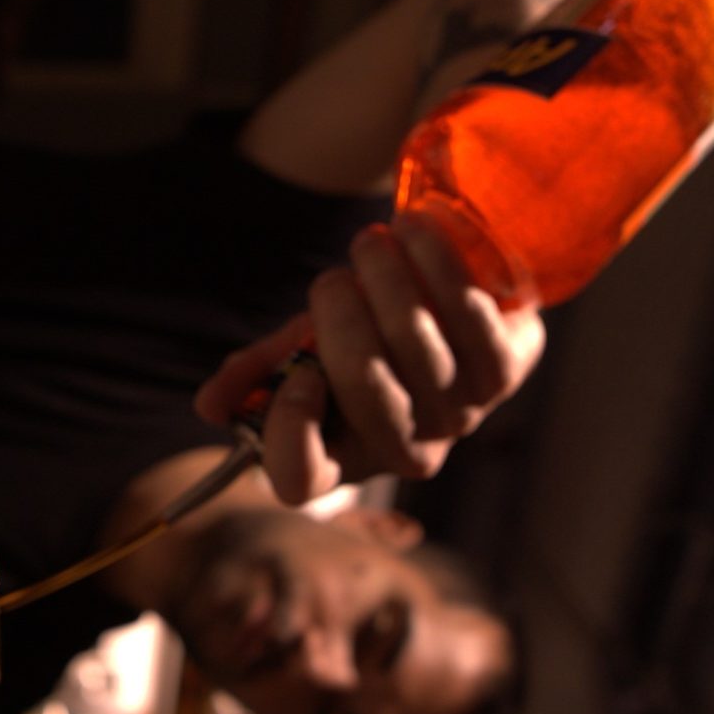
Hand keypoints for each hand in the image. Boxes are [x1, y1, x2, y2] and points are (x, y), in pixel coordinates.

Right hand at [194, 211, 544, 502]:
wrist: (455, 312)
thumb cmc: (368, 337)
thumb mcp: (305, 354)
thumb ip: (260, 373)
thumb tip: (210, 406)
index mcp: (341, 457)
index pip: (302, 478)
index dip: (290, 428)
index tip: (297, 374)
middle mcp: (402, 451)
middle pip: (364, 387)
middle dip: (341, 317)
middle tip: (333, 277)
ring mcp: (457, 417)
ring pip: (417, 344)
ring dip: (387, 277)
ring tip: (374, 241)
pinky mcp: (503, 376)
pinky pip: (469, 320)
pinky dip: (439, 268)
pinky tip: (417, 235)